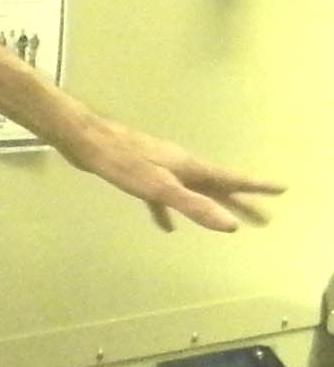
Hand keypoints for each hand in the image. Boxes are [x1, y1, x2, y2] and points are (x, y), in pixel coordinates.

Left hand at [58, 113, 282, 233]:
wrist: (85, 139)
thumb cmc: (121, 162)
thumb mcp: (159, 187)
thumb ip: (193, 206)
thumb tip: (230, 225)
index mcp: (189, 167)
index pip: (231, 178)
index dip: (256, 187)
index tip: (282, 189)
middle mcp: (180, 165)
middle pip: (217, 187)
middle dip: (241, 203)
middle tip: (264, 219)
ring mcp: (161, 168)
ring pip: (193, 191)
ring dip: (210, 206)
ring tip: (227, 223)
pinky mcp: (140, 174)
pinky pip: (163, 197)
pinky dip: (169, 212)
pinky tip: (167, 227)